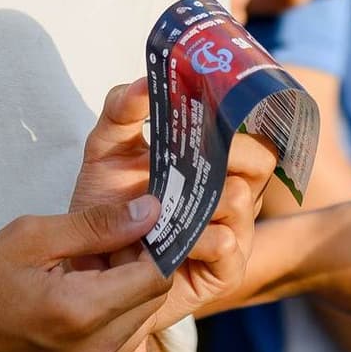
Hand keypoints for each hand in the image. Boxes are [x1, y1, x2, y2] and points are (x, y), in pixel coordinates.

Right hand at [0, 195, 171, 351]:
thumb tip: (150, 210)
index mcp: (78, 313)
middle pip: (151, 303)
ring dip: (125, 301)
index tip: (135, 227)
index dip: (151, 245)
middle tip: (102, 250)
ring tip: (85, 281)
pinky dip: (113, 331)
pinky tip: (80, 313)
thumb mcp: (31, 237)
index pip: (154, 276)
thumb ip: (97, 226)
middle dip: (136, 271)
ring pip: (139, 330)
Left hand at [66, 81, 275, 328]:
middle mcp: (231, 193)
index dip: (239, 114)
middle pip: (261, 158)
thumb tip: (146, 80)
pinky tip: (167, 238)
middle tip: (189, 152)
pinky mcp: (226, 271)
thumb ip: (122, 110)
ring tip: (161, 203)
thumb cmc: (106, 206)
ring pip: (241, 196)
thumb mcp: (106, 150)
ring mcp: (233, 232)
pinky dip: (196, 236)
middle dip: (228, 149)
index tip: (210, 102)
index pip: (249, 129)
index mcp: (213, 161)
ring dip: (200, 195)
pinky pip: (226, 242)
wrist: (89, 268)